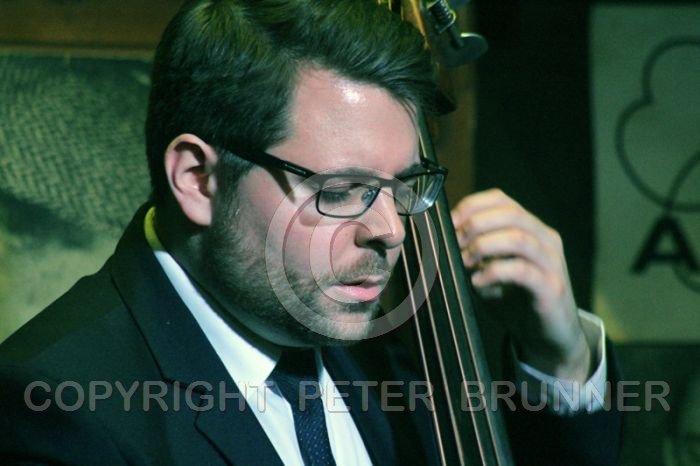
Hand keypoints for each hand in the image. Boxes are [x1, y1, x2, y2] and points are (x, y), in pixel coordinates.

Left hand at [451, 189, 591, 382]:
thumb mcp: (489, 271)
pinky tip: (477, 282)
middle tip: (453, 243)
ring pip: (518, 238)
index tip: (448, 223)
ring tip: (464, 261)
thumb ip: (472, 254)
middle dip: (475, 224)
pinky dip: (494, 273)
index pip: (501, 200)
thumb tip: (438, 241)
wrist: (547, 339)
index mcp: (531, 229)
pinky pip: (522, 272)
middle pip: (510, 213)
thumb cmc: (514, 301)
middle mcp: (545, 239)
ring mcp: (552, 263)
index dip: (472, 206)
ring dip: (484, 246)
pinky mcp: (552, 289)